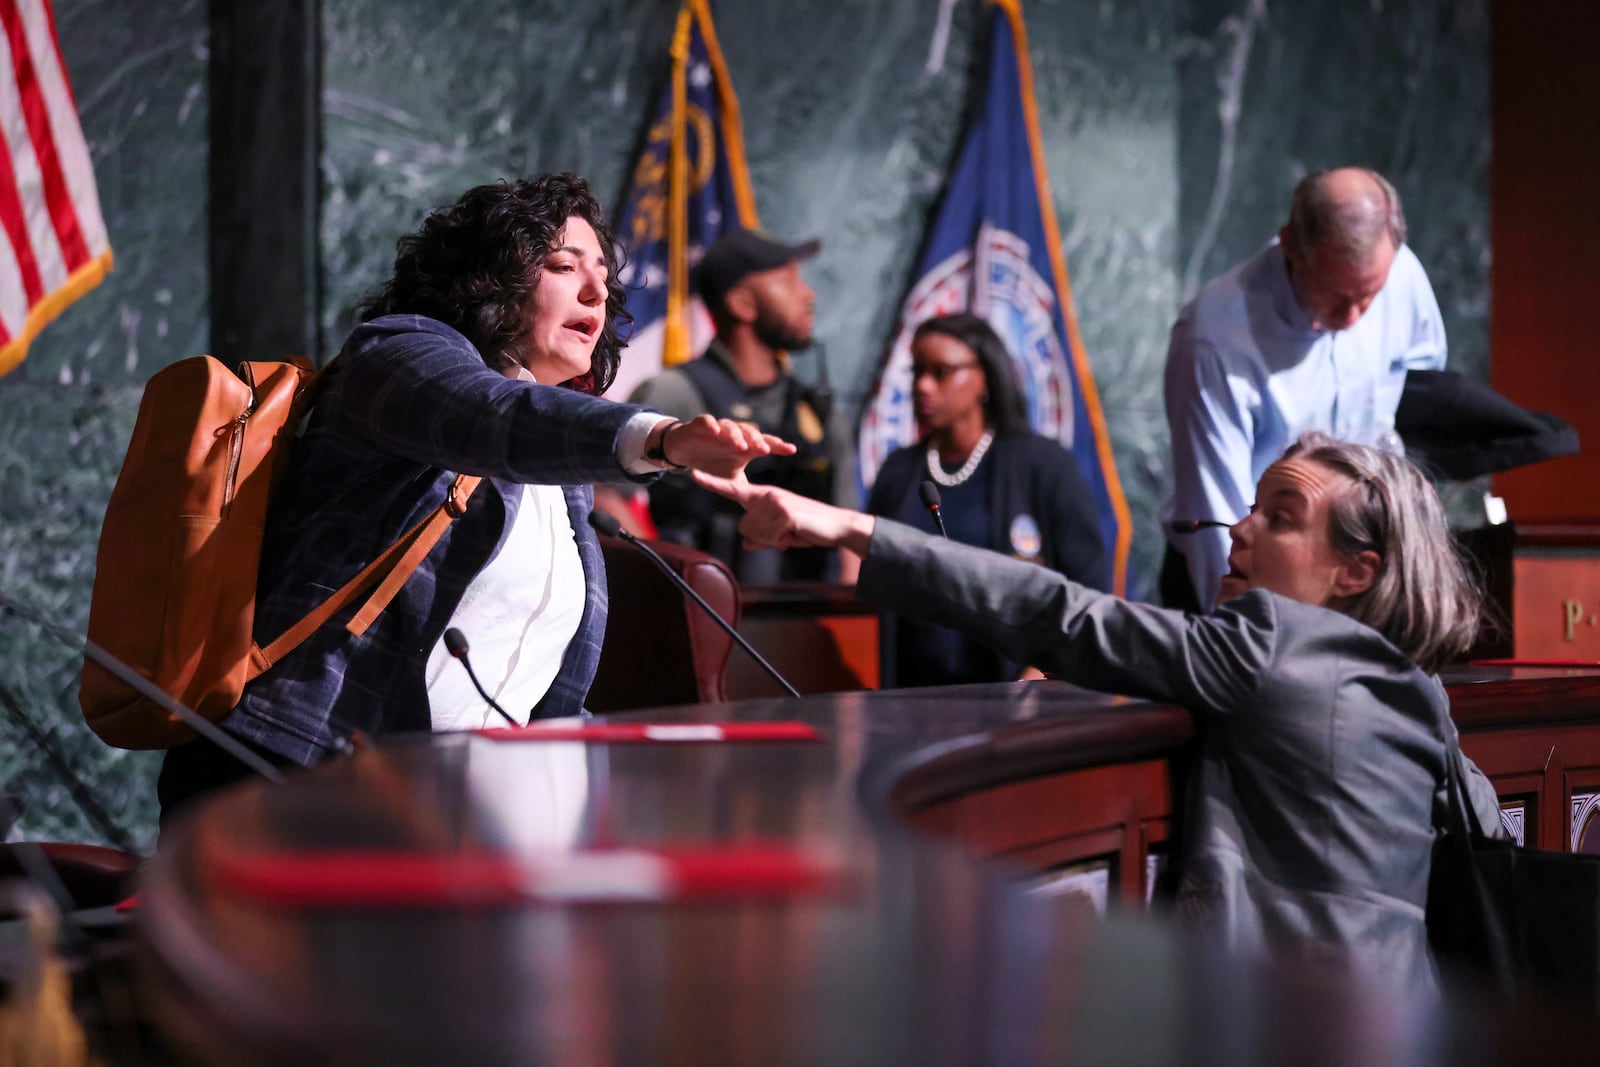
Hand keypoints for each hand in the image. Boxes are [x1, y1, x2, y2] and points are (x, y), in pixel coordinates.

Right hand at [660, 415, 796, 477]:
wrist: (685, 451)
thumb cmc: (713, 463)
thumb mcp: (731, 479)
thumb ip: (745, 490)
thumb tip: (761, 510)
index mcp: (745, 447)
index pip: (764, 444)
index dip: (778, 446)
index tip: (792, 450)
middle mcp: (734, 435)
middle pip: (750, 433)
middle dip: (758, 441)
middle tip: (765, 450)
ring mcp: (718, 429)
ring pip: (730, 427)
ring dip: (737, 435)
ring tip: (741, 445)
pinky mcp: (700, 425)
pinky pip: (706, 421)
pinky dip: (711, 424)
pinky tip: (715, 430)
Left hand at [692, 470, 875, 556]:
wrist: (837, 527)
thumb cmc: (809, 529)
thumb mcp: (782, 535)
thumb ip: (761, 538)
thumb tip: (746, 543)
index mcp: (765, 496)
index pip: (734, 489)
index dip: (713, 483)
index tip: (693, 474)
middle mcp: (768, 494)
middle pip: (745, 527)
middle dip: (764, 539)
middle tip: (786, 533)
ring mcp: (776, 501)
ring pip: (755, 533)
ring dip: (774, 540)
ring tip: (792, 532)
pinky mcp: (784, 512)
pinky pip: (769, 537)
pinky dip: (782, 542)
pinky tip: (795, 534)